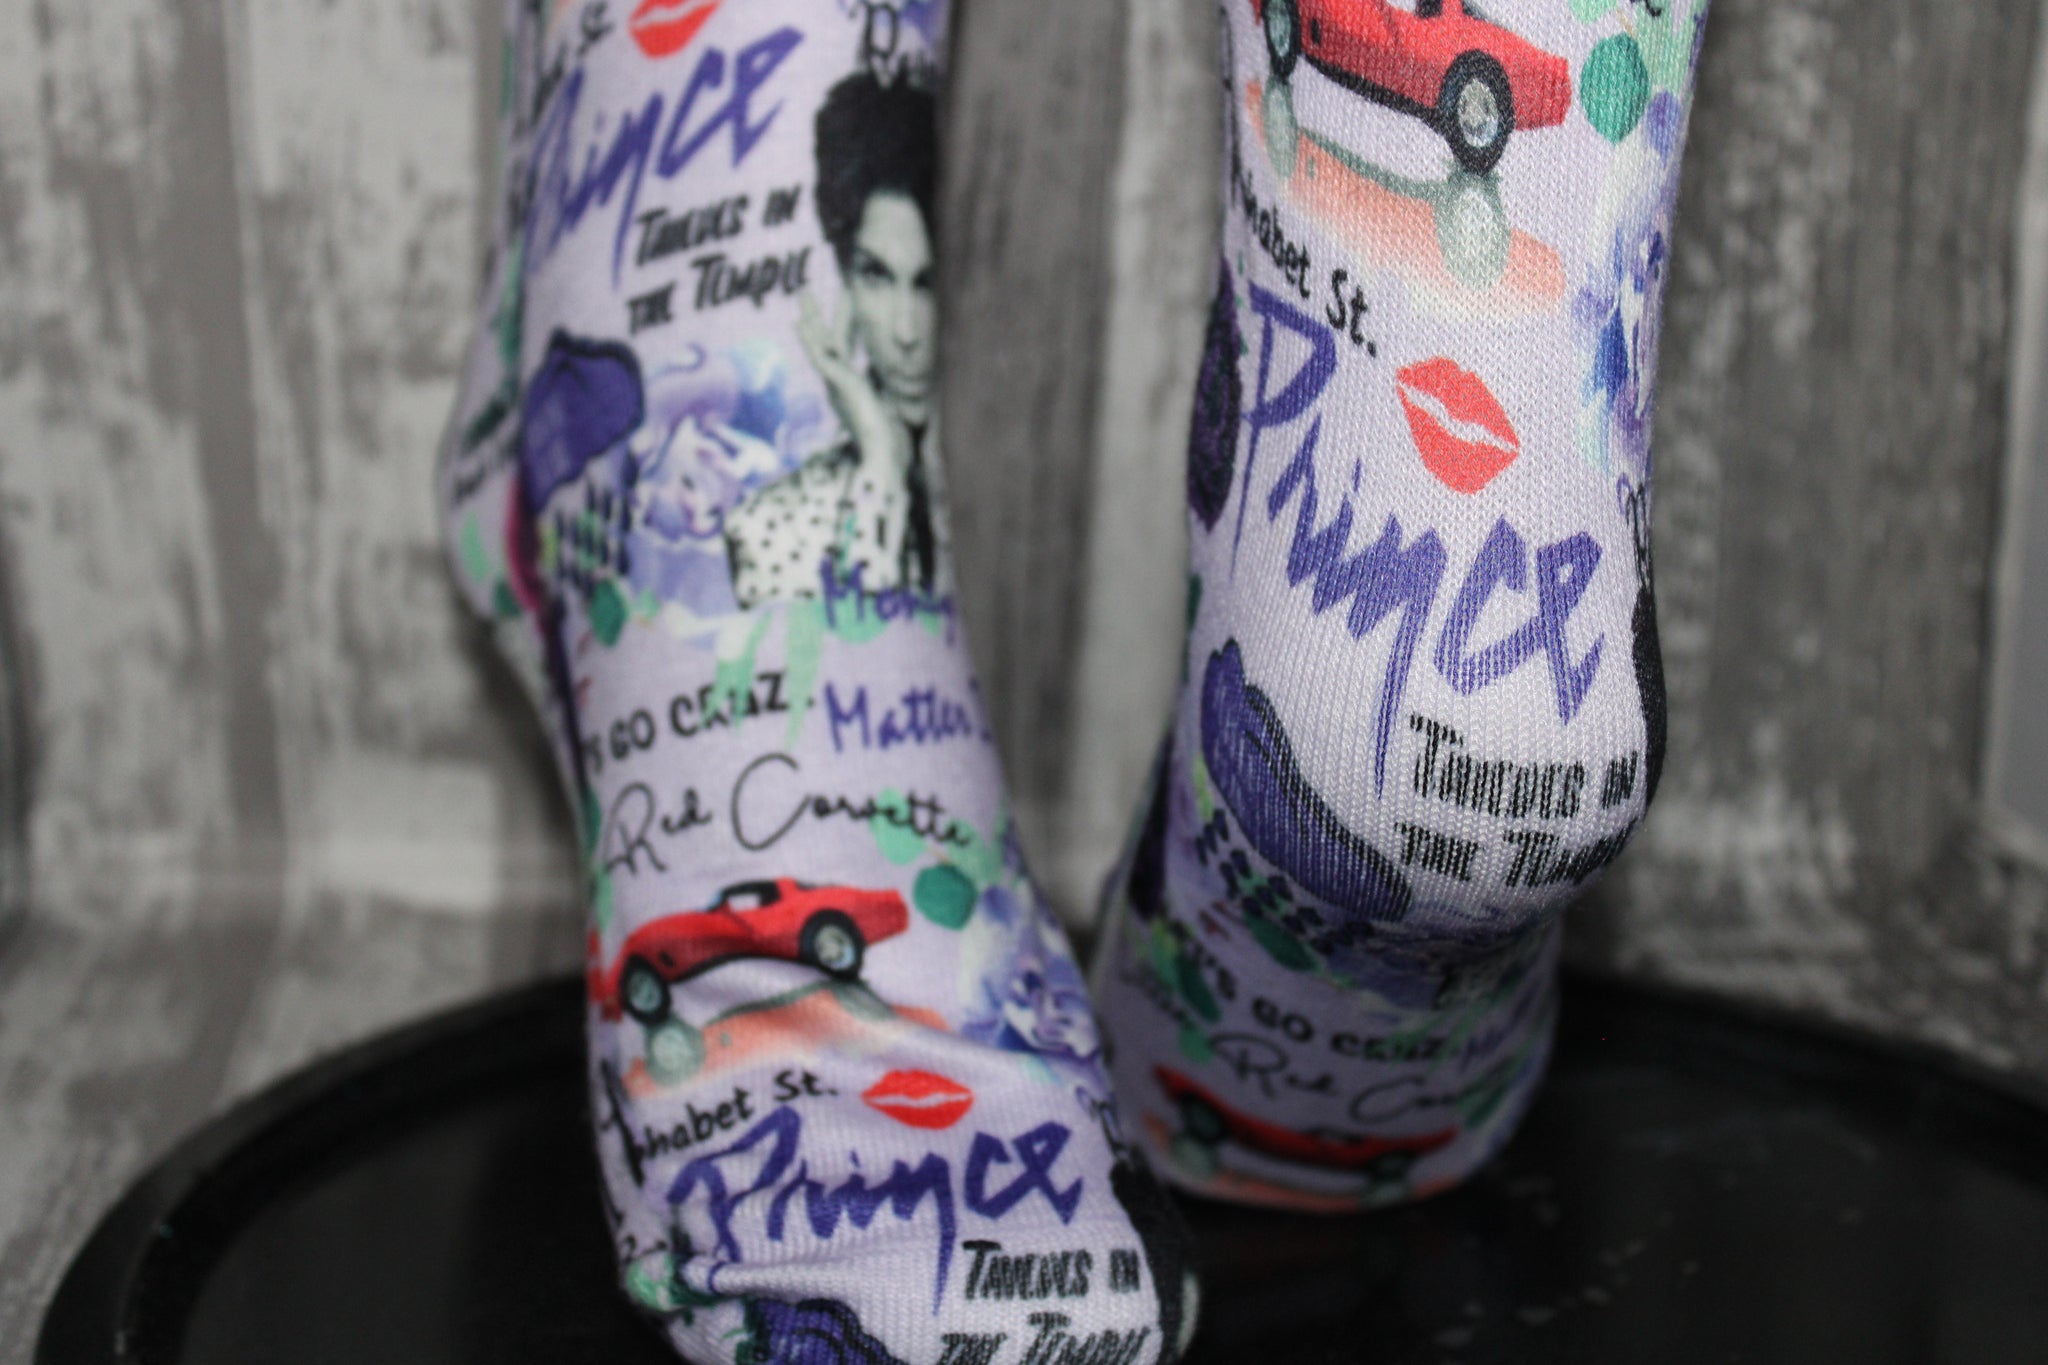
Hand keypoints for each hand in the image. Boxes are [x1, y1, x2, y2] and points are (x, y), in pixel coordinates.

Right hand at [797, 290, 909, 479]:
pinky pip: (820, 358)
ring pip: (820, 344)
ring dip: (811, 318)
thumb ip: (884, 403)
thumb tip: (894, 402)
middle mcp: (837, 384)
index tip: (838, 304)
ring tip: (803, 292)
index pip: (841, 349)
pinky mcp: (838, 386)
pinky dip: (808, 340)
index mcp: (847, 388)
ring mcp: (835, 384)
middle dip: (818, 316)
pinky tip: (799, 322)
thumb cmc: (889, 443)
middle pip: (826, 342)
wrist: (885, 457)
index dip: (839, 326)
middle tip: (806, 291)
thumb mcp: (888, 414)